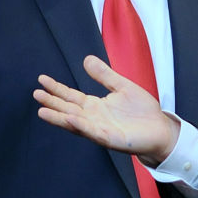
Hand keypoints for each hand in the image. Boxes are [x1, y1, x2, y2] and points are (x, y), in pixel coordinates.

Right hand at [34, 55, 179, 166]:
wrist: (161, 129)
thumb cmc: (142, 111)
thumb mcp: (123, 87)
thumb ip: (105, 75)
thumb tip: (86, 59)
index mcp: (96, 106)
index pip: (71, 96)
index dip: (57, 88)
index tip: (41, 79)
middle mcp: (93, 118)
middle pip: (68, 109)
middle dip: (52, 103)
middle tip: (36, 94)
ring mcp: (100, 129)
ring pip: (75, 123)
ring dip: (59, 118)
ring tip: (42, 111)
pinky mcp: (111, 139)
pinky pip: (93, 132)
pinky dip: (81, 126)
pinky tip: (70, 119)